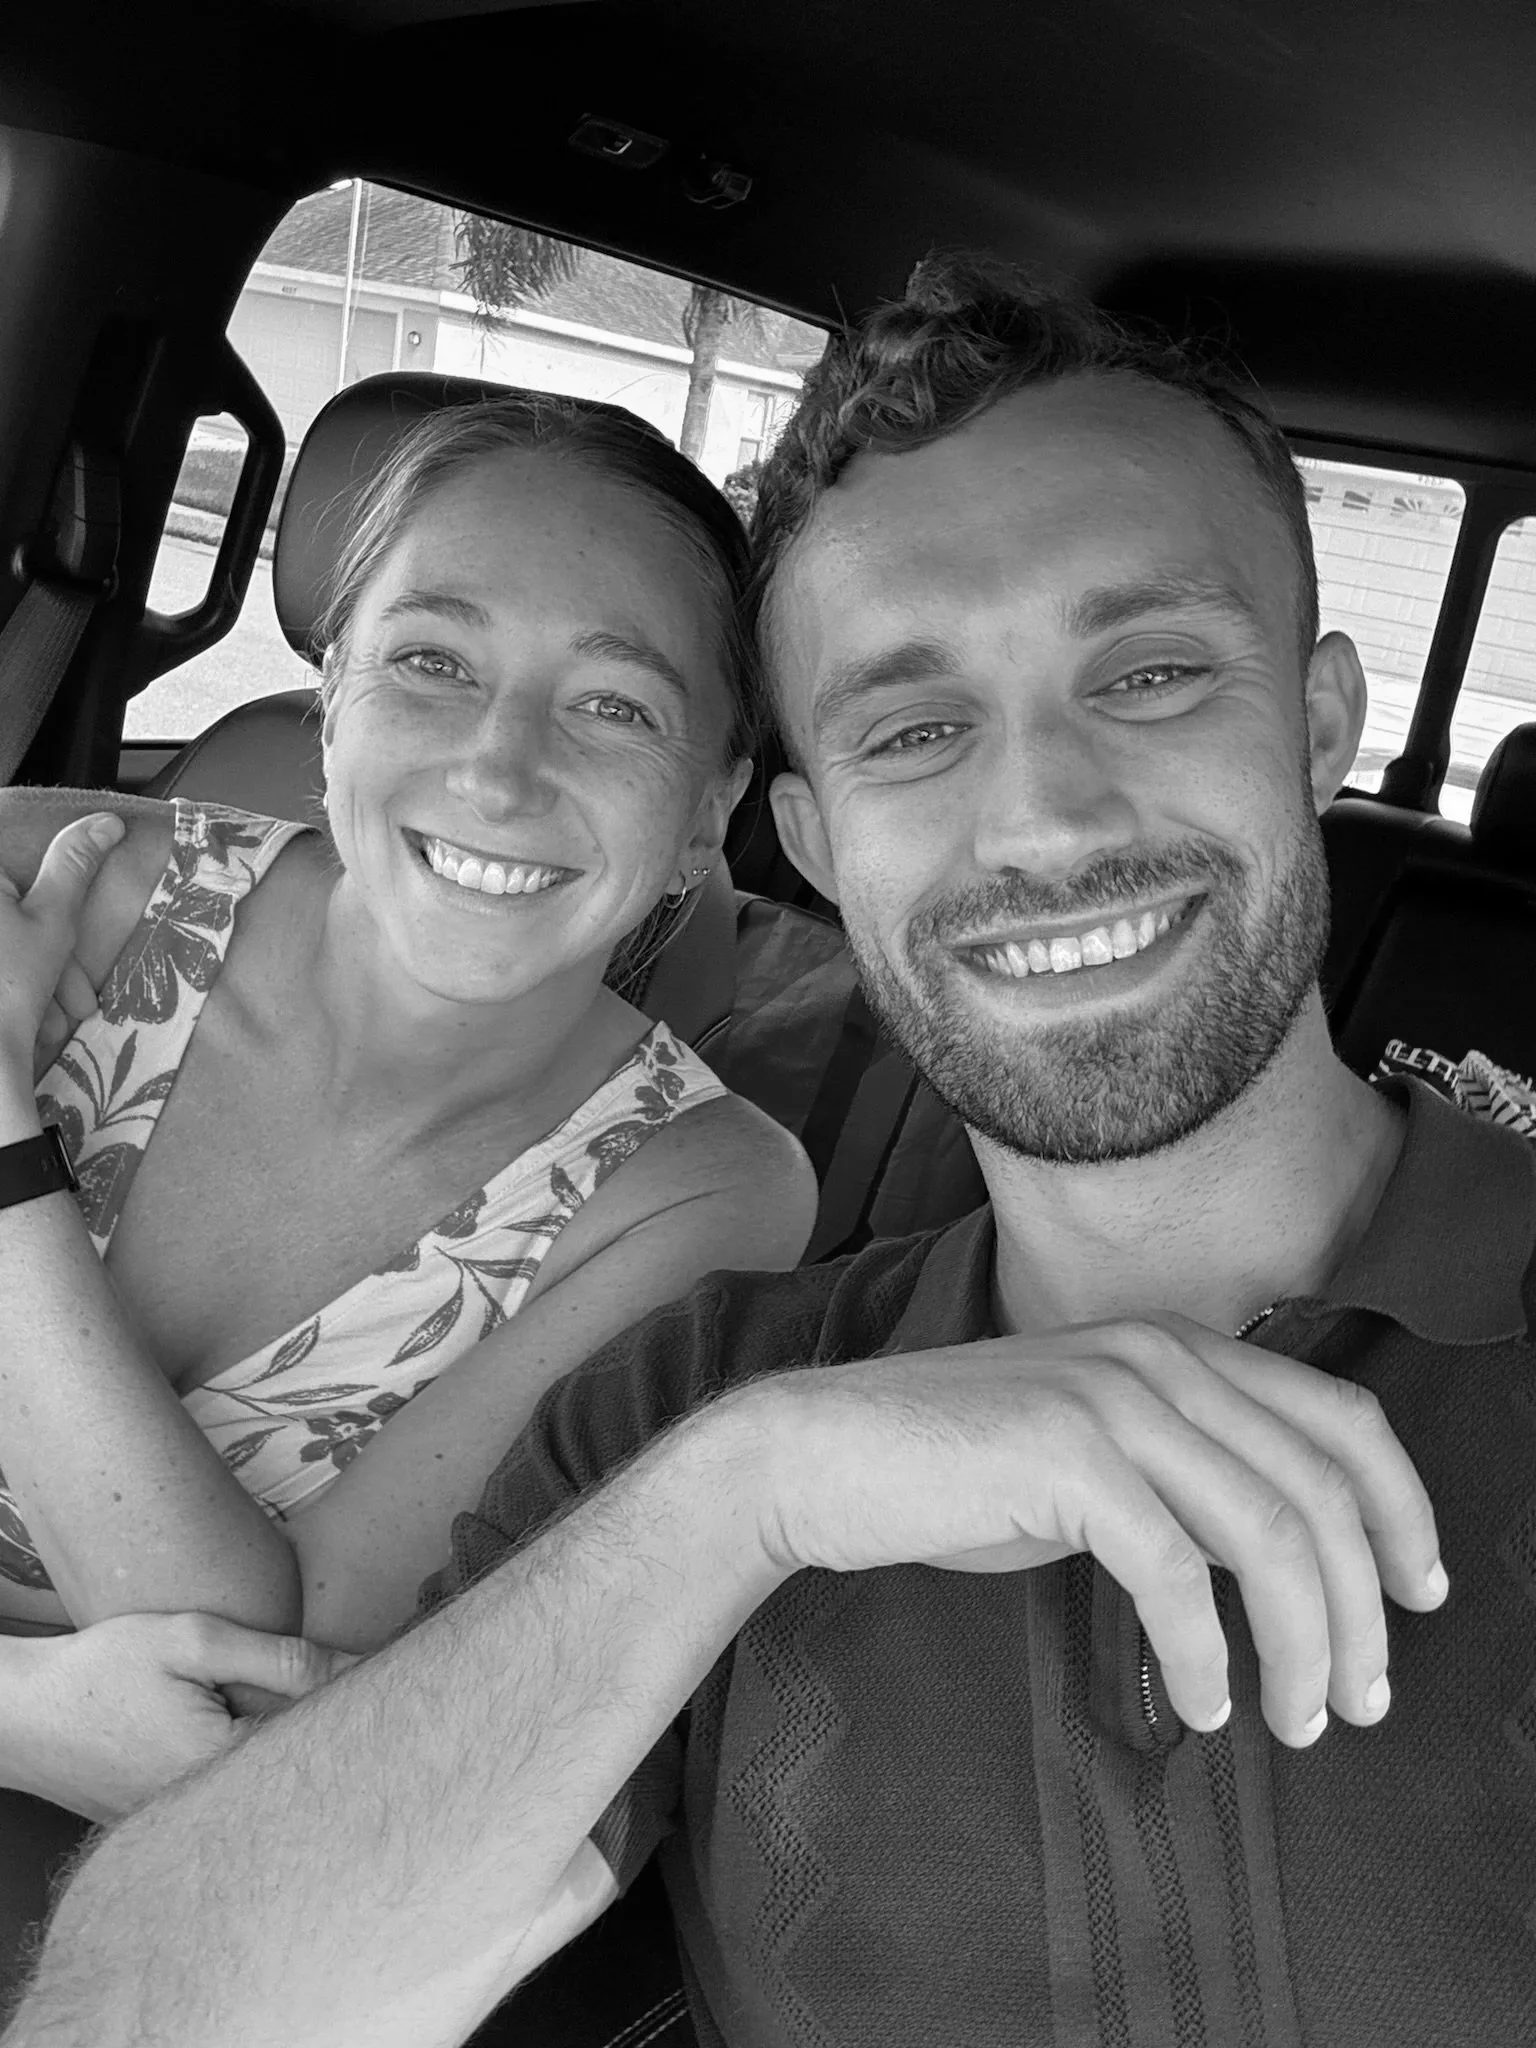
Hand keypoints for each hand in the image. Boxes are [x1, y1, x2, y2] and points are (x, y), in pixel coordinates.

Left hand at [0, 813, 123, 1091]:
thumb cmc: (8, 986)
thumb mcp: (53, 919)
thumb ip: (76, 863)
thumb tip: (105, 821)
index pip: (22, 862)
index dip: (56, 894)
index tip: (70, 927)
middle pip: (12, 911)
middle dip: (51, 958)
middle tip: (78, 997)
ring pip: (4, 942)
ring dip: (37, 981)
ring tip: (58, 1020)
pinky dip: (11, 985)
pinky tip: (32, 1023)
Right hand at [3, 1611, 353, 1821]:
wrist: (21, 1713)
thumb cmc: (103, 1669)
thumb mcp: (194, 1641)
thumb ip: (279, 1658)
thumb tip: (355, 1668)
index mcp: (223, 1766)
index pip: (316, 1746)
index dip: (347, 1710)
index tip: (368, 1678)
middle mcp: (208, 1810)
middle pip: (292, 1774)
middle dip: (314, 1731)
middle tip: (323, 1683)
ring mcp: (184, 1824)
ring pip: (260, 1787)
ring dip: (275, 1748)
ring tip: (254, 1705)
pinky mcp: (165, 1823)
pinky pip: (224, 1797)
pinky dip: (238, 1765)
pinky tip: (223, 1728)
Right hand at [754, 1314, 1444, 1747]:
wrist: (821, 1453)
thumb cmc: (954, 1464)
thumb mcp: (1092, 1451)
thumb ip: (1185, 1475)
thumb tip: (1274, 1557)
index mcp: (1177, 1346)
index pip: (1340, 1415)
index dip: (1402, 1508)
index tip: (1419, 1595)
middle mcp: (1159, 1354)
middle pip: (1320, 1486)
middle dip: (1364, 1607)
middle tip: (1362, 1699)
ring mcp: (1111, 1397)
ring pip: (1267, 1533)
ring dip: (1304, 1644)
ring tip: (1299, 1720)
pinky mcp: (1065, 1455)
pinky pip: (1176, 1573)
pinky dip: (1207, 1654)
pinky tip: (1203, 1704)